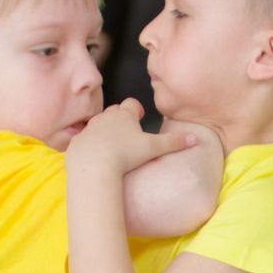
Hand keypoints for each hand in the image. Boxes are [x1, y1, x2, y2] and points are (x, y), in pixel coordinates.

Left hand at [68, 99, 191, 178]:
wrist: (93, 168)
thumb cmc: (126, 155)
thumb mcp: (153, 148)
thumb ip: (173, 142)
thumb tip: (195, 138)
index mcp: (125, 115)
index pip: (132, 104)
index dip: (137, 109)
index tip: (140, 117)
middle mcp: (106, 117)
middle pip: (114, 111)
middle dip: (121, 117)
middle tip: (128, 131)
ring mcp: (90, 129)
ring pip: (98, 123)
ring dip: (105, 130)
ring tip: (112, 144)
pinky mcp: (77, 142)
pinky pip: (85, 139)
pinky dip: (91, 144)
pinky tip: (95, 155)